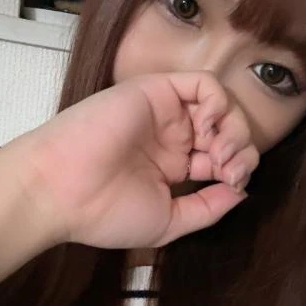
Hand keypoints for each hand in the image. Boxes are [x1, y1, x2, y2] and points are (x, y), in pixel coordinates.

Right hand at [10, 72, 259, 247]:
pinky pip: (203, 84)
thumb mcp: (169, 222)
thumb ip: (207, 207)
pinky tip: (208, 128)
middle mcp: (173, 136)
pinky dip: (218, 103)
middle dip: (242, 150)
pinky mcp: (156, 92)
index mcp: (174, 166)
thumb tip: (243, 193)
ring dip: (234, 127)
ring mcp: (166, 113)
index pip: (222, 157)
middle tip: (230, 171)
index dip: (239, 169)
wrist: (63, 191)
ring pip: (221, 105)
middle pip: (228, 129)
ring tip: (221, 153)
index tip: (234, 186)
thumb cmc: (105, 212)